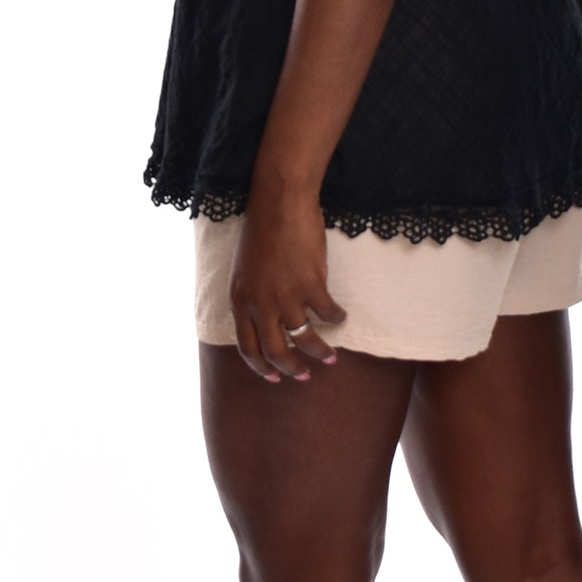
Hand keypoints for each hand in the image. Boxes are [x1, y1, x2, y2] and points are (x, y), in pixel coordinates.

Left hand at [229, 181, 347, 380]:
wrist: (279, 203)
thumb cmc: (262, 231)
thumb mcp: (245, 270)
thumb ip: (253, 297)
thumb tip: (268, 321)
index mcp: (240, 300)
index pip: (247, 347)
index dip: (261, 367)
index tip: (275, 378)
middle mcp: (260, 304)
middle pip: (276, 351)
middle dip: (292, 369)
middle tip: (304, 376)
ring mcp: (286, 296)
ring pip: (305, 338)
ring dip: (320, 351)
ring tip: (330, 356)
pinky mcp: (312, 285)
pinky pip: (328, 313)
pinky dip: (337, 318)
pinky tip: (342, 317)